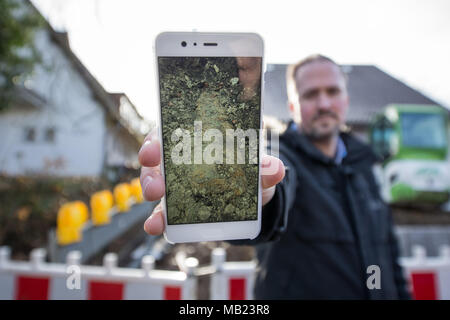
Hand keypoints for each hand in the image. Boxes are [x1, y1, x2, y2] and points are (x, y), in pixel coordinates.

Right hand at [139, 129, 284, 234]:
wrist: (252, 198)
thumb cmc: (248, 172)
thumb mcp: (258, 168)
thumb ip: (266, 167)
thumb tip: (276, 168)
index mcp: (196, 140)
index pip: (170, 133)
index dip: (157, 139)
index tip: (154, 148)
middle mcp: (180, 159)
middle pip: (156, 159)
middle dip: (151, 172)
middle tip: (156, 185)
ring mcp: (176, 184)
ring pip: (155, 184)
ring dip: (151, 194)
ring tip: (155, 208)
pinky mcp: (177, 207)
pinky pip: (163, 212)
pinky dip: (157, 219)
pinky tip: (155, 226)